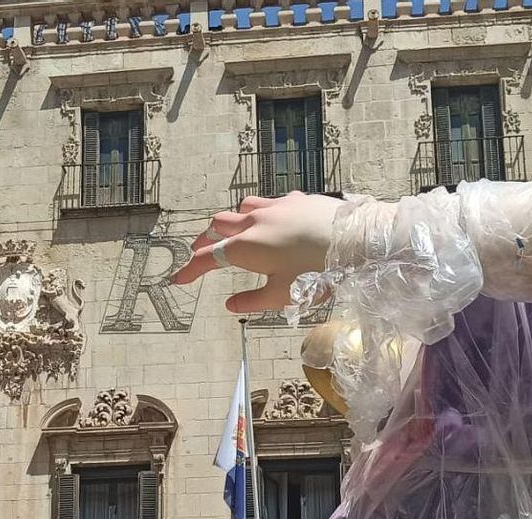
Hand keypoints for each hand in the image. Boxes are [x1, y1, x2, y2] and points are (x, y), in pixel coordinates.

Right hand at [172, 192, 345, 312]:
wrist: (352, 240)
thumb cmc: (316, 272)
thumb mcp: (283, 296)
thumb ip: (253, 301)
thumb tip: (229, 306)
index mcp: (245, 247)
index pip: (208, 258)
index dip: (190, 270)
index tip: (179, 279)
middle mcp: (253, 221)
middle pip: (217, 226)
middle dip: (205, 240)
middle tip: (200, 252)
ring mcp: (274, 206)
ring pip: (241, 208)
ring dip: (231, 221)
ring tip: (232, 232)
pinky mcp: (295, 199)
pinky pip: (269, 202)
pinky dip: (260, 212)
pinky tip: (272, 220)